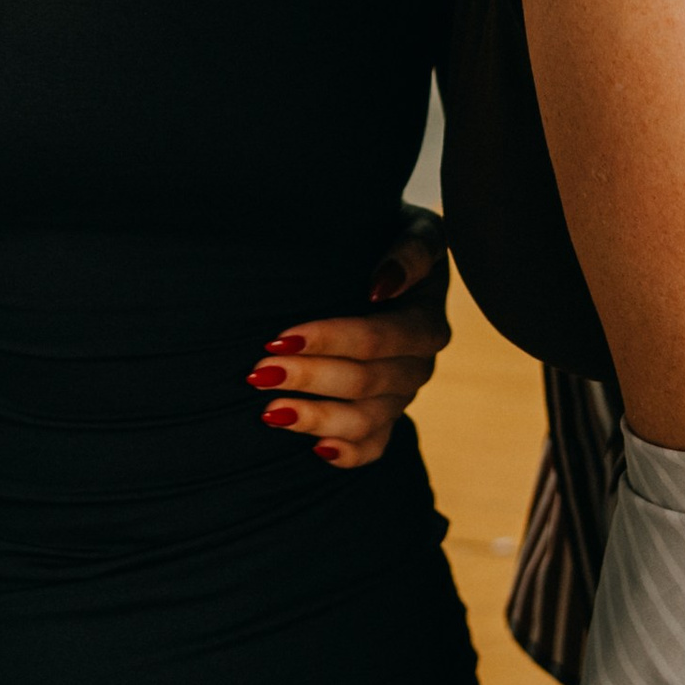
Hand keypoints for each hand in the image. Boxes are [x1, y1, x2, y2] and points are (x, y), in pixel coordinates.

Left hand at [248, 221, 449, 468]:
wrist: (392, 265)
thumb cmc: (394, 239)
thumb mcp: (414, 230)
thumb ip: (408, 252)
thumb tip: (380, 286)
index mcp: (426, 322)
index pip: (375, 339)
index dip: (328, 340)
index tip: (279, 337)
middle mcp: (419, 365)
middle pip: (363, 381)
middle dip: (308, 377)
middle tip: (257, 372)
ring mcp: (403, 395)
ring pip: (364, 421)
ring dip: (315, 418)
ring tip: (268, 412)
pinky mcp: (388, 416)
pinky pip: (374, 448)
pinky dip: (346, 453)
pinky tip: (314, 450)